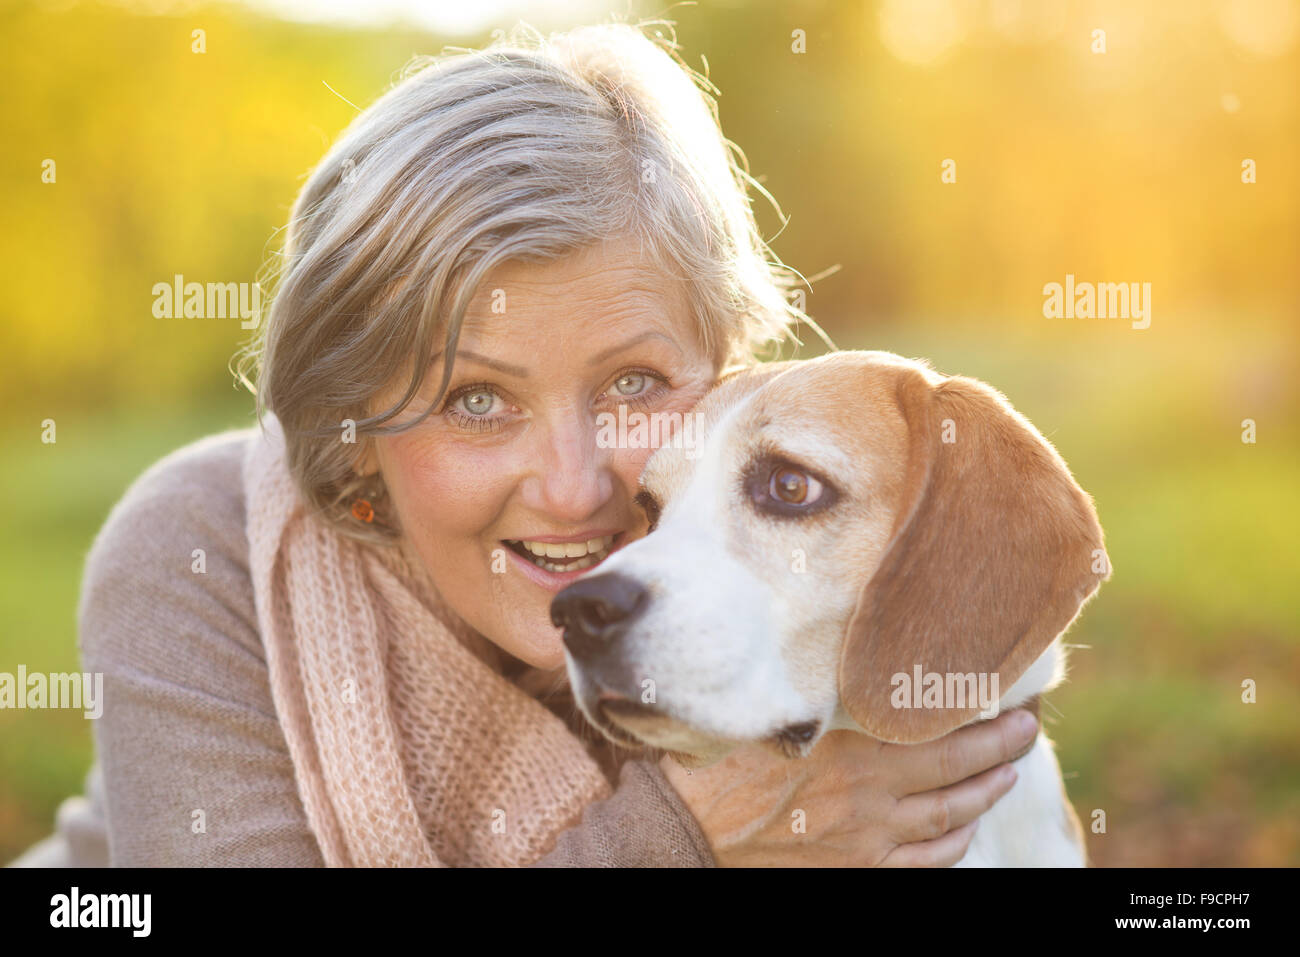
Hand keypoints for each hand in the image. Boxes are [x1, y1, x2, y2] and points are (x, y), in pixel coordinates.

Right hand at [659, 707, 1038, 866]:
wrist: (686, 828)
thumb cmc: (720, 760)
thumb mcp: (772, 708)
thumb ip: (820, 690)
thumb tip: (856, 654)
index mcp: (848, 744)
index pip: (933, 725)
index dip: (976, 711)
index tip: (1004, 692)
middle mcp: (868, 792)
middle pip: (954, 769)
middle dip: (999, 747)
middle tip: (1027, 728)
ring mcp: (866, 837)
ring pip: (947, 818)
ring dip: (984, 794)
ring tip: (1007, 773)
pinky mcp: (856, 869)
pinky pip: (922, 862)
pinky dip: (952, 845)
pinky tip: (963, 830)